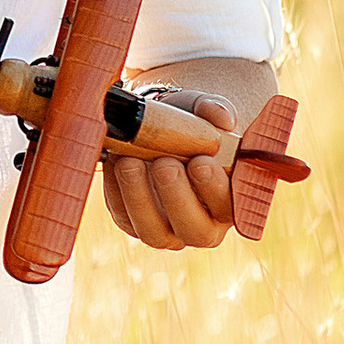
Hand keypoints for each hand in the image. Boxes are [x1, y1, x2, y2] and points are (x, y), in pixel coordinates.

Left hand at [97, 96, 237, 253]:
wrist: (160, 130)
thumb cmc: (190, 125)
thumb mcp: (202, 112)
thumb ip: (215, 110)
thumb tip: (222, 117)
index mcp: (229, 201)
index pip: (230, 206)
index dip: (215, 188)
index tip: (201, 161)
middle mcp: (202, 224)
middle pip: (195, 230)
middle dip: (178, 198)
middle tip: (164, 164)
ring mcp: (166, 229)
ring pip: (154, 233)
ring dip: (140, 198)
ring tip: (130, 162)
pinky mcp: (133, 223)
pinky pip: (124, 218)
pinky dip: (115, 191)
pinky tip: (114, 162)